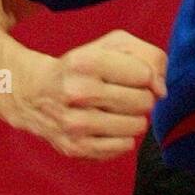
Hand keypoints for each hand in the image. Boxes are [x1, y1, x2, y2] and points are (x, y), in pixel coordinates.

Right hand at [16, 30, 167, 159]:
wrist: (33, 93)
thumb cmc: (82, 67)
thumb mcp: (112, 46)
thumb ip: (149, 56)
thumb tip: (161, 90)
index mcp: (85, 62)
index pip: (144, 74)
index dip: (145, 75)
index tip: (131, 75)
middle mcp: (76, 92)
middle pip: (144, 101)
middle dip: (141, 97)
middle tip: (122, 94)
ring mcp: (74, 124)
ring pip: (138, 126)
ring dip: (133, 118)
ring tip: (114, 110)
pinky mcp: (75, 148)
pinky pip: (125, 146)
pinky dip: (123, 137)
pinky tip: (106, 126)